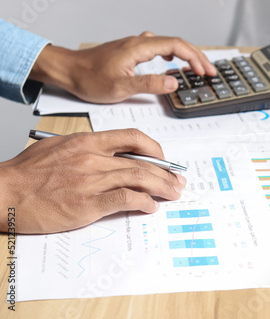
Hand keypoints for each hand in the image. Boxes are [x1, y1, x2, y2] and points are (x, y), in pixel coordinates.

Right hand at [0, 129, 185, 233]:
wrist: (3, 193)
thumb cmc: (26, 173)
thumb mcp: (58, 147)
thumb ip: (87, 149)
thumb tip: (111, 155)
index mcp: (87, 142)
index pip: (131, 138)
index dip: (154, 148)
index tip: (163, 159)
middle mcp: (93, 158)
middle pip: (142, 162)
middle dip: (166, 173)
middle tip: (177, 182)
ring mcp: (91, 180)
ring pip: (139, 178)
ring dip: (162, 188)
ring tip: (173, 194)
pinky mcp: (87, 203)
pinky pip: (125, 199)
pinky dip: (143, 202)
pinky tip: (151, 207)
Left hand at [29, 32, 216, 102]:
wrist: (69, 70)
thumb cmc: (89, 79)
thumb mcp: (121, 87)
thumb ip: (150, 84)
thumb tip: (174, 82)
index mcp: (139, 48)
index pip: (176, 46)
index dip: (195, 58)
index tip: (205, 71)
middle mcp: (139, 42)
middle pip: (176, 43)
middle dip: (196, 57)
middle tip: (209, 71)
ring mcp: (135, 45)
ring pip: (168, 44)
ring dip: (186, 55)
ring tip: (197, 67)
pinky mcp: (131, 51)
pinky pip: (158, 47)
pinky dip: (172, 54)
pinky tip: (171, 62)